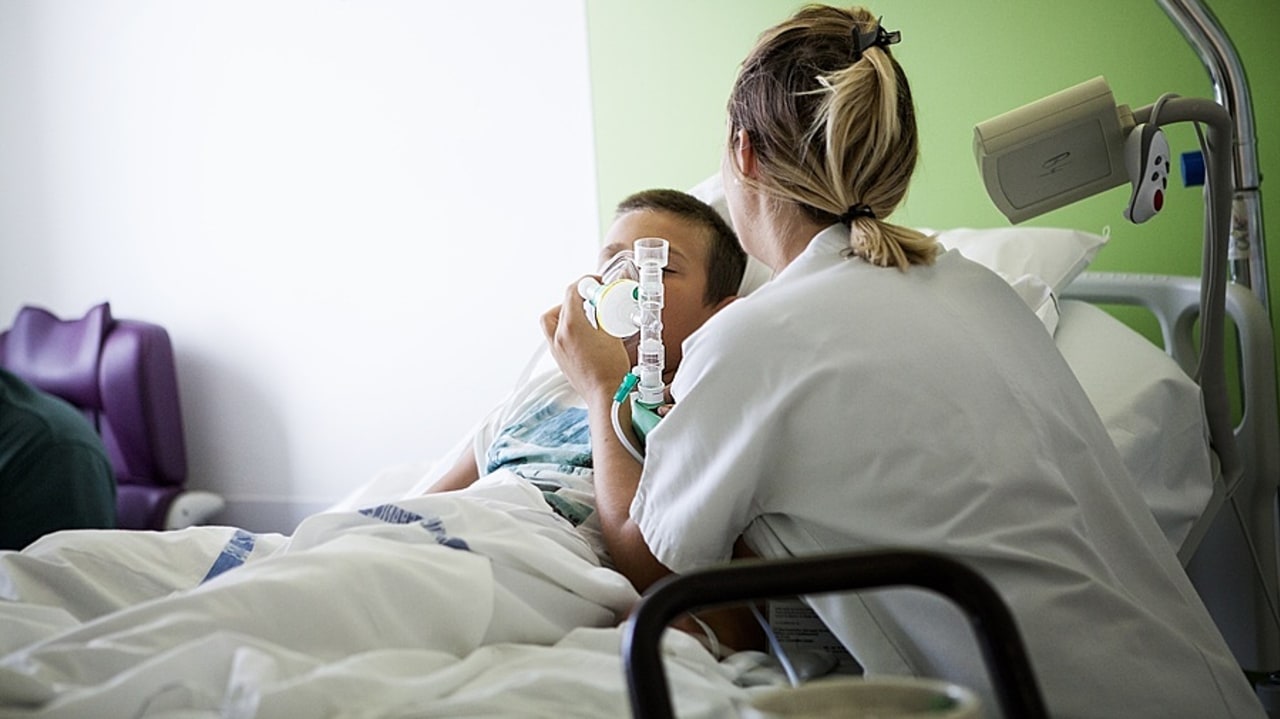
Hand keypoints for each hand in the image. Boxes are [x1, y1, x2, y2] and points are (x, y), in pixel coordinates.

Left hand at [541, 277, 632, 400]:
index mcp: (572, 326)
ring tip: (583, 315)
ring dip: (565, 313)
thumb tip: (602, 306)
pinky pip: (554, 335)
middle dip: (575, 298)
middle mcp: (559, 336)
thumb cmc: (611, 369)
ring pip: (552, 320)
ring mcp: (556, 349)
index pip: (571, 293)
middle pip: (560, 305)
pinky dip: (565, 329)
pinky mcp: (559, 359)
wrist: (605, 395)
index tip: (595, 284)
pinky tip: (582, 334)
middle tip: (590, 299)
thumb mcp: (612, 334)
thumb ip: (603, 316)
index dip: (584, 283)